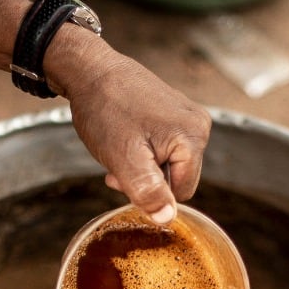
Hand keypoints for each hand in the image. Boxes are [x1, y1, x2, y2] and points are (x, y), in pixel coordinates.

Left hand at [52, 38, 210, 224]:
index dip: (150, 192)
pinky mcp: (175, 111)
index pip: (182, 192)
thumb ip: (147, 192)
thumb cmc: (105, 110)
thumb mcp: (124, 159)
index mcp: (193, 137)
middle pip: (178, 177)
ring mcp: (188, 116)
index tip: (123, 174)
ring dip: (143, 165)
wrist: (89, 70)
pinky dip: (144, 149)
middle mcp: (199, 126)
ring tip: (120, 146)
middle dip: (147, 178)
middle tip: (118, 161)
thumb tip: (167, 219)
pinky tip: (126, 136)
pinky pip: (165, 147)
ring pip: (169, 164)